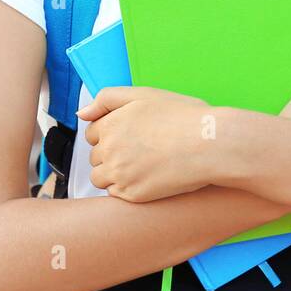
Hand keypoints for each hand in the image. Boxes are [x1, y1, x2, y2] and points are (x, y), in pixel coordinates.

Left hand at [76, 86, 215, 202]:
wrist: (209, 144)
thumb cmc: (183, 117)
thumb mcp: (144, 95)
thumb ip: (107, 99)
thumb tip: (81, 113)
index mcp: (110, 124)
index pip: (92, 133)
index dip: (112, 132)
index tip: (131, 134)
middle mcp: (109, 150)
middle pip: (95, 156)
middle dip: (111, 153)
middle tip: (141, 149)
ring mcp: (120, 174)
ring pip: (100, 178)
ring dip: (113, 173)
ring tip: (141, 166)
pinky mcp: (132, 195)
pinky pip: (115, 194)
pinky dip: (126, 188)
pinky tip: (146, 178)